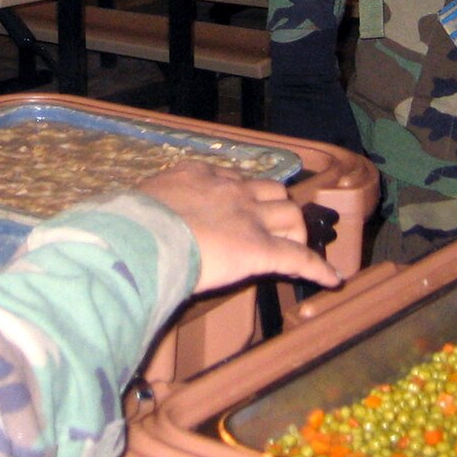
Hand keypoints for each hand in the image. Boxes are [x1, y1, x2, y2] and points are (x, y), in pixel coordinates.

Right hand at [136, 161, 340, 295]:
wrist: (142, 236)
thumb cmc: (130, 223)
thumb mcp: (137, 204)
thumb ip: (147, 210)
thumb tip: (124, 220)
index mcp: (200, 176)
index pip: (233, 180)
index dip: (243, 195)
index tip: (241, 206)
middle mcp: (231, 190)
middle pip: (272, 192)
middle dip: (277, 207)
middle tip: (274, 226)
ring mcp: (250, 218)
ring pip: (291, 216)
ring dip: (296, 233)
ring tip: (297, 250)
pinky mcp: (262, 250)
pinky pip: (299, 258)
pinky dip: (318, 268)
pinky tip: (332, 280)